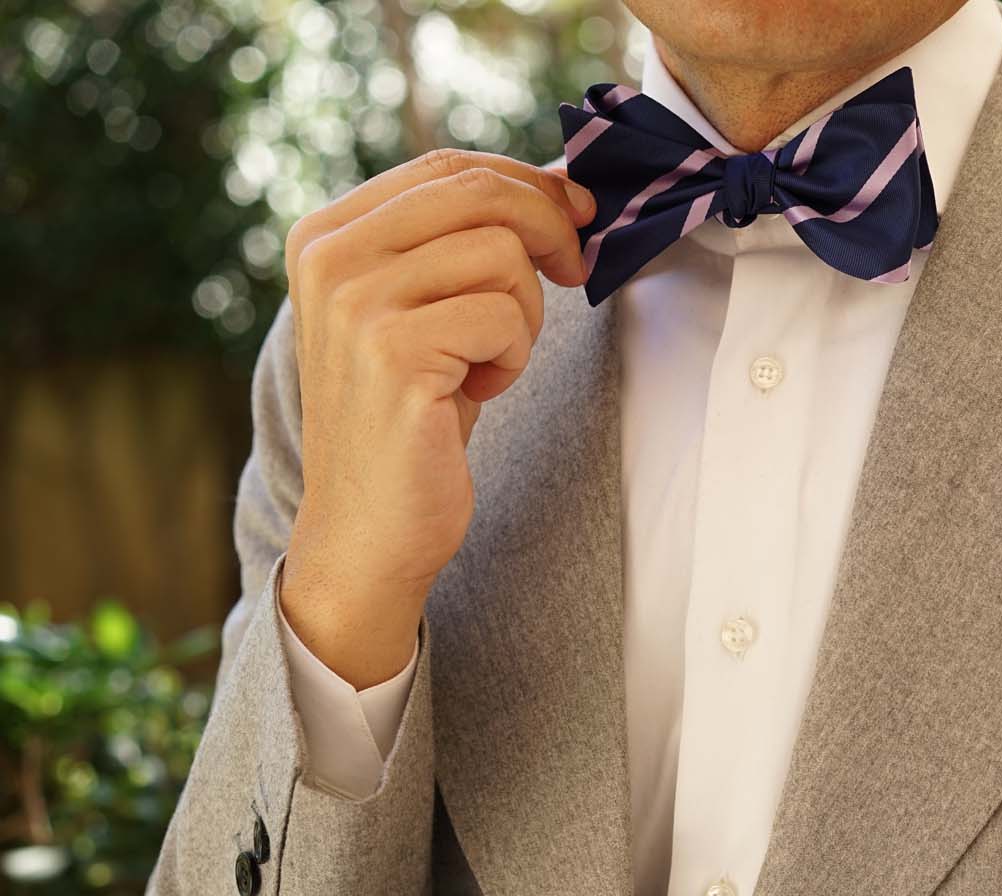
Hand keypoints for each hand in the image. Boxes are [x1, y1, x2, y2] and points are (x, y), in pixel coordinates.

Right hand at [278, 148, 596, 686]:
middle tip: (574, 273)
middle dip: (550, 228)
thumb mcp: (430, 308)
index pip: (447, 166)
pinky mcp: (394, 354)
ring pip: (502, 255)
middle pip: (479, 193)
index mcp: (327, 233)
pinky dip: (513, 357)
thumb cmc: (415, 416)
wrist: (370, 526)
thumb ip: (466, 240)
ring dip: (524, 313)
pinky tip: (474, 392)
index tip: (577, 213)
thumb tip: (561, 184)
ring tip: (487, 360)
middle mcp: (329, 257)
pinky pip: (505, 316)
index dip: (527, 182)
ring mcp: (355, 304)